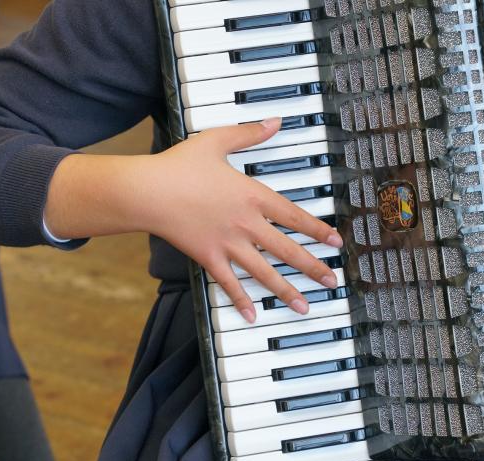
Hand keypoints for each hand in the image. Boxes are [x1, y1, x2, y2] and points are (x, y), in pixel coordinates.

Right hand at [44, 118, 342, 323]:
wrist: (147, 190)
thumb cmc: (179, 165)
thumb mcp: (217, 141)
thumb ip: (249, 133)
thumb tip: (275, 121)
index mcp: (252, 196)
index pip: (294, 216)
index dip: (318, 230)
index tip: (336, 243)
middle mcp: (246, 223)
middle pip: (287, 250)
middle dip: (312, 267)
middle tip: (332, 281)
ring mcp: (228, 244)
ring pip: (264, 272)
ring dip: (286, 291)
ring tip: (304, 307)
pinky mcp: (208, 257)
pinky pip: (228, 283)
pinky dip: (241, 299)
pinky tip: (253, 315)